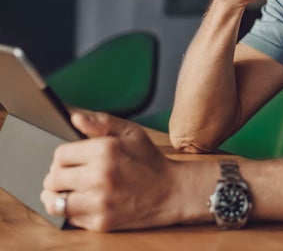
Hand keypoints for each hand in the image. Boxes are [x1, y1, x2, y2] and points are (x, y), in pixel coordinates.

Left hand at [41, 112, 179, 230]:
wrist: (171, 191)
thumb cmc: (149, 159)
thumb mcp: (131, 131)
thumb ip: (101, 121)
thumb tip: (75, 117)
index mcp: (105, 149)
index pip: (60, 154)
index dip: (64, 155)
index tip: (72, 158)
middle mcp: (99, 175)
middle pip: (53, 177)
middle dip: (58, 175)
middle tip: (70, 174)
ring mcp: (99, 201)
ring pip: (54, 201)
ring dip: (57, 195)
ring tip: (68, 190)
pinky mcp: (100, 222)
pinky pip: (69, 218)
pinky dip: (72, 210)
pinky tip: (83, 202)